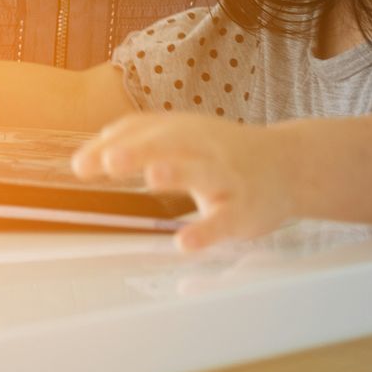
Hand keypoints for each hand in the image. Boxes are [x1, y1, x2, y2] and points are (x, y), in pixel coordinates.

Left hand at [71, 113, 298, 251]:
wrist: (290, 165)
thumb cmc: (225, 152)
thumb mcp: (185, 136)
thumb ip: (141, 141)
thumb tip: (89, 154)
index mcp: (184, 129)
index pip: (143, 131)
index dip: (112, 146)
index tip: (80, 166)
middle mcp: (204, 147)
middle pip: (170, 144)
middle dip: (140, 150)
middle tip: (110, 161)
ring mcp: (226, 177)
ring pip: (201, 172)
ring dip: (177, 173)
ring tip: (152, 179)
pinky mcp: (245, 209)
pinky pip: (224, 220)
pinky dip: (205, 231)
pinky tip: (184, 242)